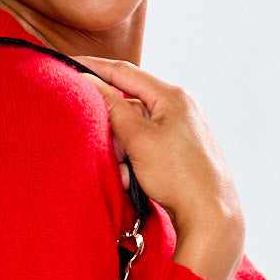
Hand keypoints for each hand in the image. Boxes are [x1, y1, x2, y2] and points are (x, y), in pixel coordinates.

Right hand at [74, 56, 245, 279]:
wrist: (210, 215)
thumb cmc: (178, 176)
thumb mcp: (137, 138)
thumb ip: (112, 106)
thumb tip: (90, 81)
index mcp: (174, 96)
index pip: (125, 72)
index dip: (95, 68)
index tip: (69, 65)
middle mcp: (182, 107)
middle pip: (131, 104)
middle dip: (111, 126)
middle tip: (100, 145)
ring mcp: (185, 129)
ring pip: (138, 129)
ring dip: (122, 149)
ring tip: (124, 174)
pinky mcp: (184, 150)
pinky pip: (149, 145)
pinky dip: (135, 159)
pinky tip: (134, 180)